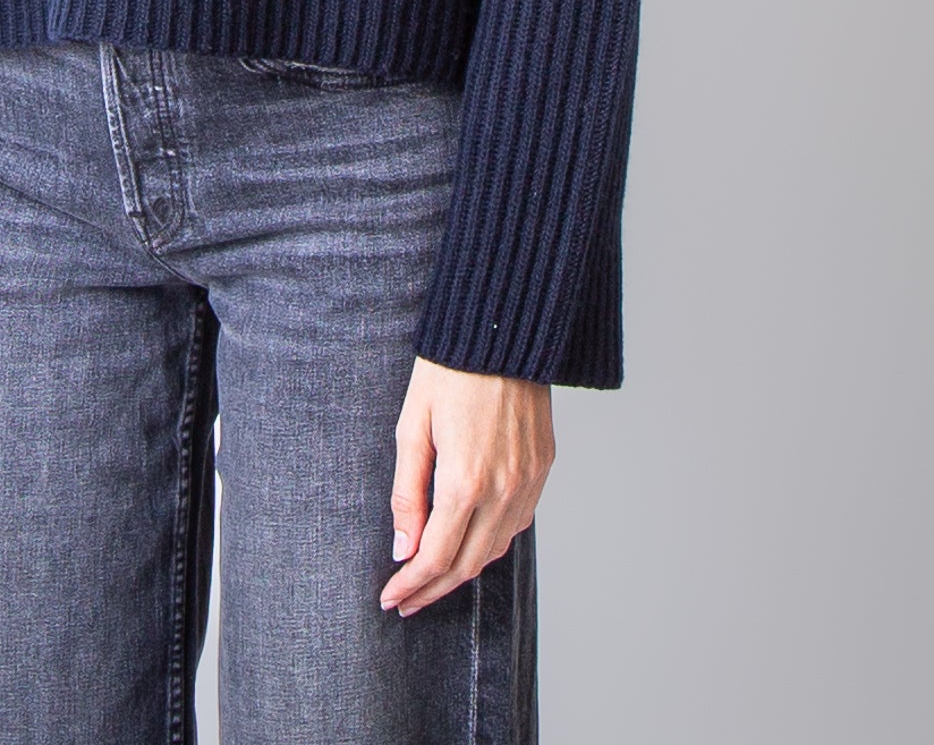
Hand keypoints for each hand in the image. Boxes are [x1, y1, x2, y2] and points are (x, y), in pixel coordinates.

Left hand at [379, 355, 553, 616]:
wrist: (500, 331)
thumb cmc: (447, 372)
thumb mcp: (411, 427)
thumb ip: (407, 493)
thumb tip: (403, 548)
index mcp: (465, 480)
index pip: (436, 557)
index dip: (411, 584)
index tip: (390, 598)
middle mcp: (503, 489)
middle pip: (468, 565)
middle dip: (433, 589)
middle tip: (405, 601)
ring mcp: (529, 481)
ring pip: (496, 549)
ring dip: (463, 570)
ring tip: (432, 578)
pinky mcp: (543, 468)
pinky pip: (518, 522)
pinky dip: (492, 542)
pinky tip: (470, 541)